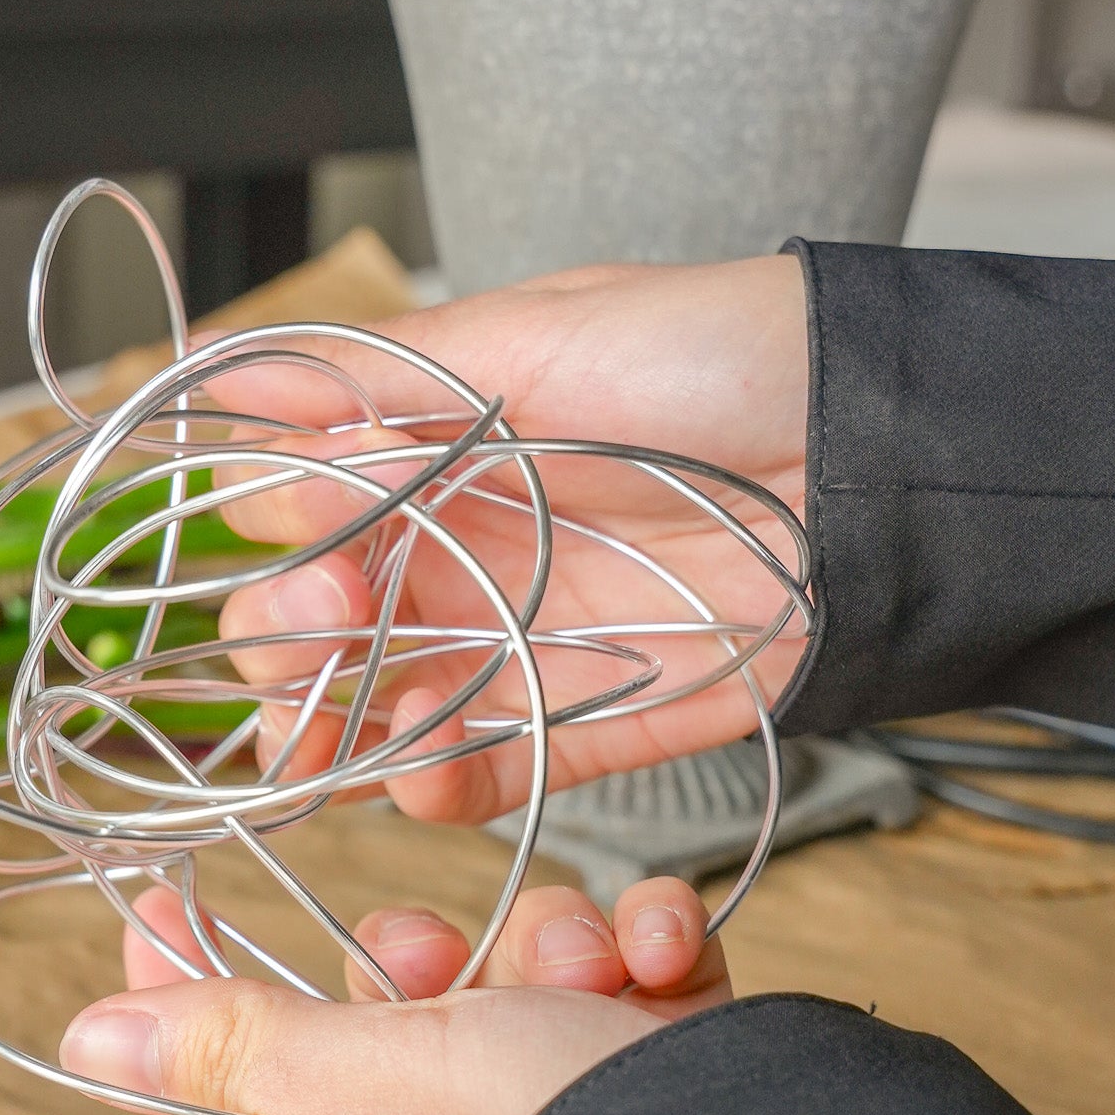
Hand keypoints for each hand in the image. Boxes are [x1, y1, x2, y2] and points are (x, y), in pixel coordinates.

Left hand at [60, 877, 731, 1114]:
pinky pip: (624, 973)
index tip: (164, 897)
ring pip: (517, 969)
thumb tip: (83, 1041)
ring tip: (596, 972)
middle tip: (436, 959)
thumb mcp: (357, 1082)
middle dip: (419, 954)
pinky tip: (665, 957)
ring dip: (554, 943)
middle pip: (383, 1011)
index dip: (188, 993)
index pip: (223, 1090)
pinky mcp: (657, 1076)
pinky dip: (645, 948)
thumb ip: (234, 1043)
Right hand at [205, 255, 810, 821]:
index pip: (298, 512)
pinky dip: (432, 785)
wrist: (874, 451)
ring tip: (330, 729)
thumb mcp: (542, 330)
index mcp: (432, 452)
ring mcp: (514, 643)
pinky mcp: (584, 720)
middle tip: (329, 616)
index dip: (282, 529)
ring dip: (331, 729)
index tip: (316, 519)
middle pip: (314, 625)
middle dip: (286, 636)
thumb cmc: (717, 355)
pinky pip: (481, 773)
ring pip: (375, 711)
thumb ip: (388, 373)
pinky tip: (416, 769)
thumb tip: (239, 381)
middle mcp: (458, 553)